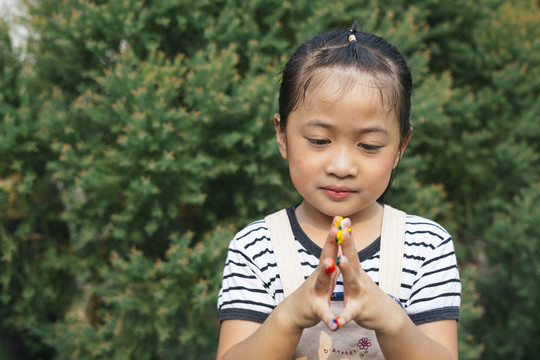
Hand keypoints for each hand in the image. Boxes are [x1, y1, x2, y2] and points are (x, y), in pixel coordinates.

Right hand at [279, 222, 341, 330]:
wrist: (293, 314)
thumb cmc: (313, 292)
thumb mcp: (323, 274)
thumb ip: (331, 259)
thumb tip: (339, 242)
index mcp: (324, 269)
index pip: (331, 247)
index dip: (336, 233)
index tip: (341, 217)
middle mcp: (318, 277)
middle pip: (325, 257)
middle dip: (331, 243)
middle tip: (335, 229)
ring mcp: (315, 291)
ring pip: (321, 280)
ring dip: (325, 271)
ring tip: (331, 263)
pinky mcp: (314, 309)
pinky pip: (322, 313)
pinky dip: (328, 318)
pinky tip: (334, 324)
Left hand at [333, 218, 404, 332]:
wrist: (386, 316)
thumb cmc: (367, 292)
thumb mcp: (358, 273)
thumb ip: (351, 257)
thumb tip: (346, 238)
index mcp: (355, 269)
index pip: (350, 248)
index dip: (345, 233)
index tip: (341, 217)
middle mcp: (359, 278)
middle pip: (352, 258)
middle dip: (346, 244)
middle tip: (341, 230)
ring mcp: (360, 293)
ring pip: (352, 281)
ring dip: (347, 271)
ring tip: (340, 261)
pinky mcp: (359, 310)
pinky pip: (351, 313)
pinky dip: (344, 317)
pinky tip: (338, 322)